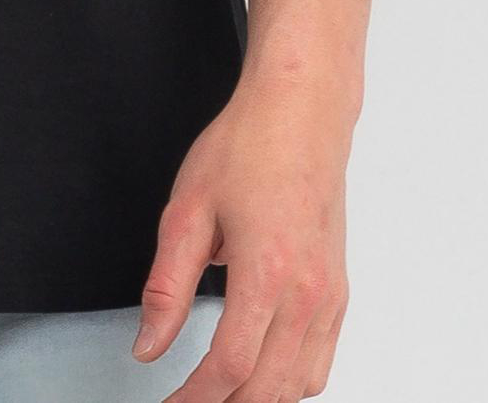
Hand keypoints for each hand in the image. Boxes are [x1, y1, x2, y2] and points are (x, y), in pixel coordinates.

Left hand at [132, 83, 350, 398]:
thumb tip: (148, 345)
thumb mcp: (187, 210)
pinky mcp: (338, 291)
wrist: (301, 114)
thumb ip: (165, 287)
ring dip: (258, 399)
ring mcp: (329, 295)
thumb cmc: (248, 148)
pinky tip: (262, 374)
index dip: (194, 399)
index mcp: (266, 272)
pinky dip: (290, 384)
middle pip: (266, 389)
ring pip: (298, 385)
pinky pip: (320, 363)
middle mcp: (306, 293)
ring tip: (218, 395)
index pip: (229, 367)